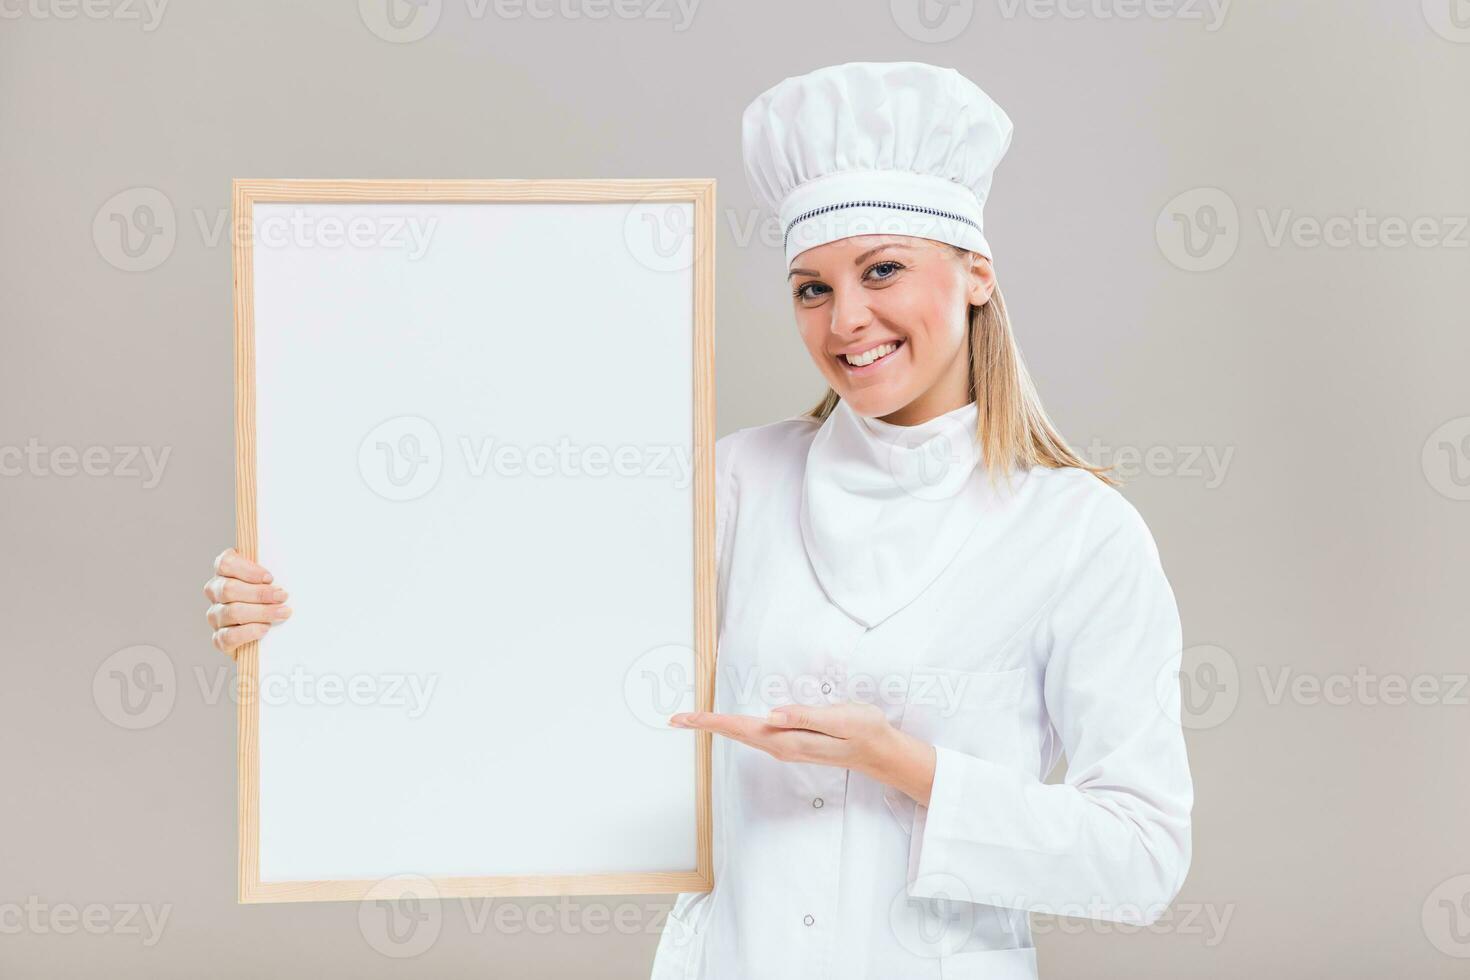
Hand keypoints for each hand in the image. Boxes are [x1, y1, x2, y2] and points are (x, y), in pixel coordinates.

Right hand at [202, 547, 290, 655]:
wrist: (271, 633)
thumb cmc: (274, 597)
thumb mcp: (274, 579)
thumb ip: (274, 571)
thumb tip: (295, 564)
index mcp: (225, 572)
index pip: (225, 563)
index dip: (247, 570)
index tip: (270, 577)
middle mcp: (215, 592)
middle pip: (229, 589)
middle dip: (260, 593)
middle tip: (283, 596)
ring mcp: (215, 615)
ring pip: (231, 612)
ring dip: (261, 612)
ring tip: (282, 613)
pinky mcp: (219, 638)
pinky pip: (228, 636)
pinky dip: (249, 632)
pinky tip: (265, 629)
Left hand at [668, 701, 937, 805]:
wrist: (879, 750)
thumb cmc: (862, 730)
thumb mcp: (839, 718)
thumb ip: (805, 716)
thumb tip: (772, 715)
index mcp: (788, 738)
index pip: (741, 728)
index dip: (711, 723)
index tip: (684, 719)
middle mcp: (781, 746)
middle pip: (736, 733)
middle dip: (705, 725)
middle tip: (675, 718)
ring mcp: (785, 746)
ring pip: (744, 735)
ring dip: (718, 727)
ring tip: (694, 719)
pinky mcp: (791, 742)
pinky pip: (756, 735)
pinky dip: (736, 728)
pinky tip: (730, 724)